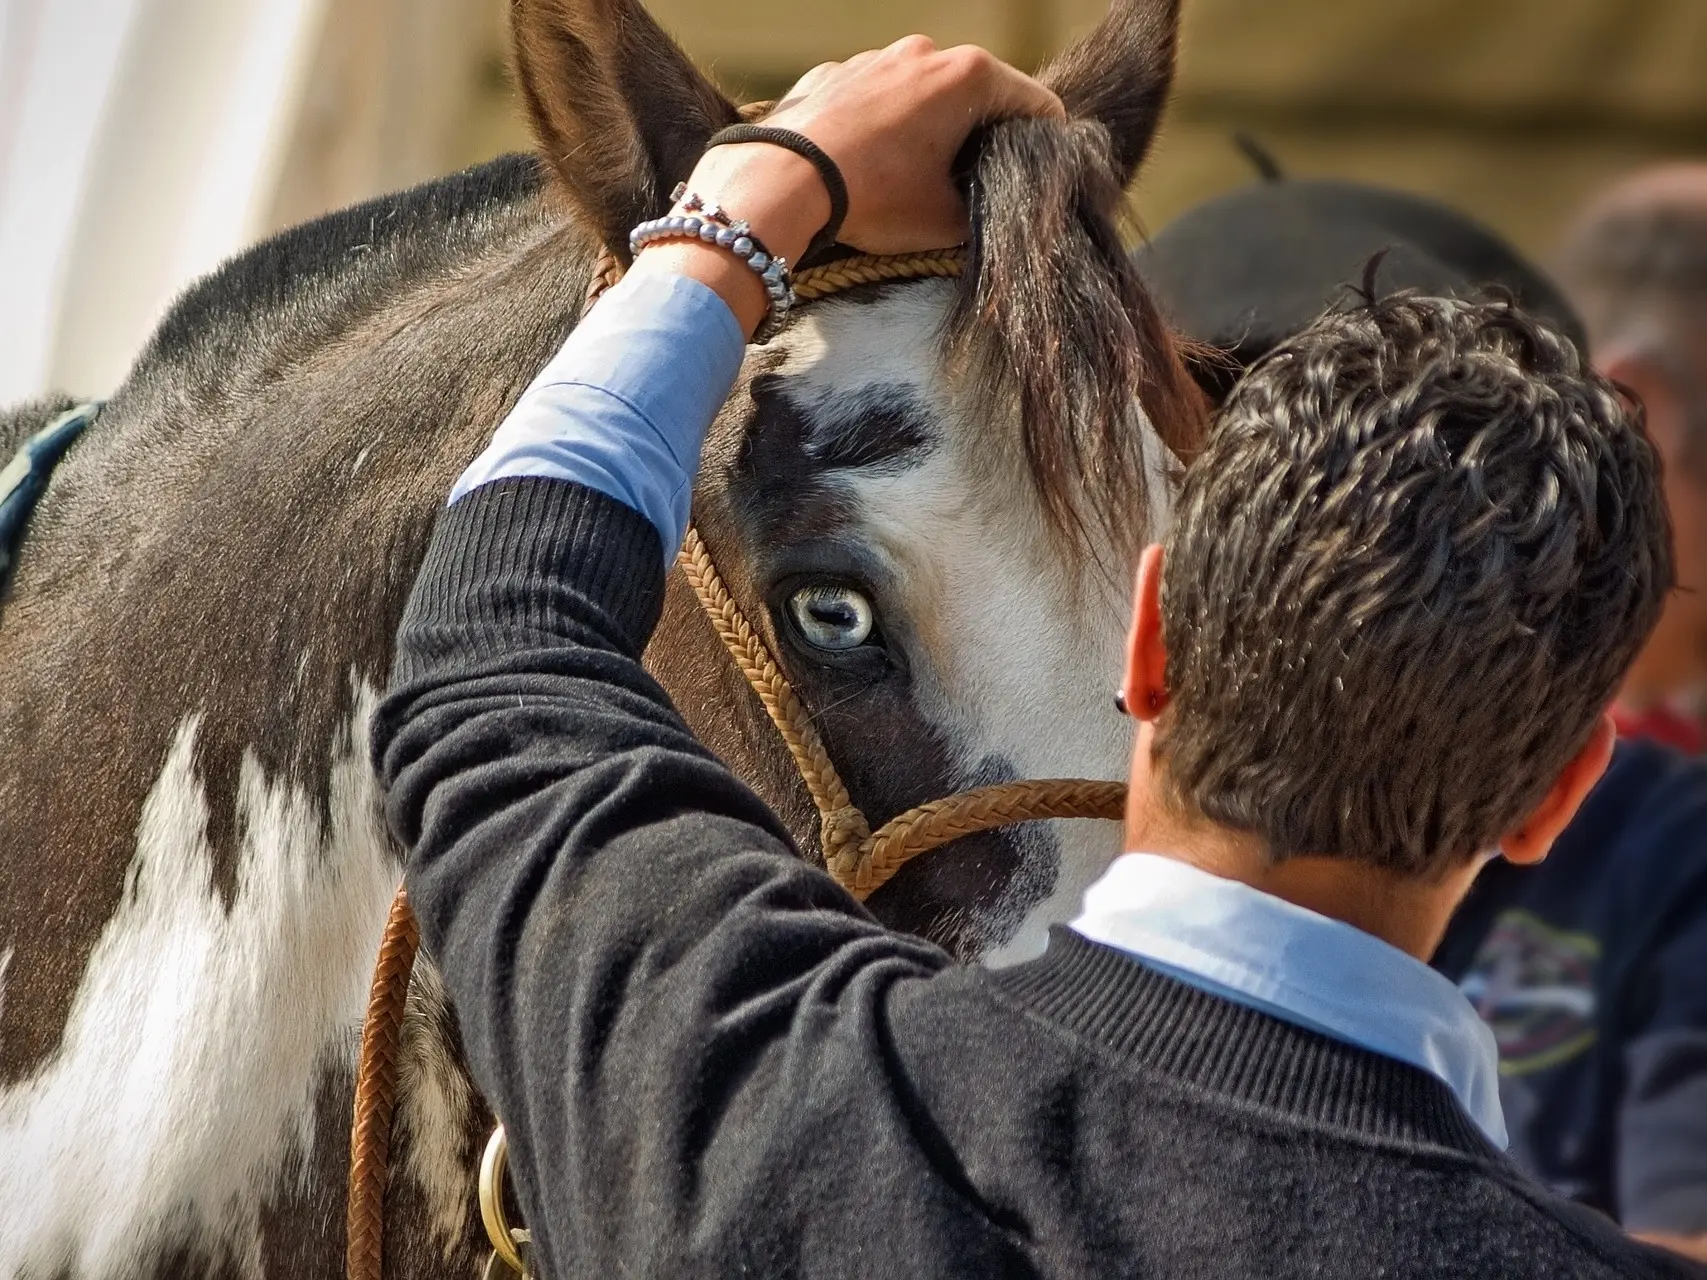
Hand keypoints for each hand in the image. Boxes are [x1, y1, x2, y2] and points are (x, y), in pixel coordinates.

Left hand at [631, 37, 1062, 335]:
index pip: (1036, 105)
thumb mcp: (944, 221)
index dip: (1046, 144)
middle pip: (978, 93)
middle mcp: (926, 52)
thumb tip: (990, 210)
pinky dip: (879, 125)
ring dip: (928, 127)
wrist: (782, 181)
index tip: (1041, 176)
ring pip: (922, 92)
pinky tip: (864, 164)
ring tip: (911, 177)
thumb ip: (983, 210)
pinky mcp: (833, 73)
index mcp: (969, 77)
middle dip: (982, 135)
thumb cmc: (873, 198)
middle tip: (973, 184)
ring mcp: (876, 57)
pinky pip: (873, 99)